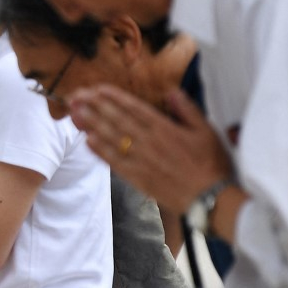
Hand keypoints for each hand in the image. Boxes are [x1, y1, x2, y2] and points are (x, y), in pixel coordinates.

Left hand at [69, 85, 232, 212]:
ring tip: (76, 113)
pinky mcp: (138, 178)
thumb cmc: (211, 164)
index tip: (98, 88)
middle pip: (117, 120)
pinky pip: (115, 162)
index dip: (114, 97)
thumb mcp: (206, 131)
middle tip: (78, 96)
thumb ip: (187, 109)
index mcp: (165, 129)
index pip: (134, 108)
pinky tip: (88, 141)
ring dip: (92, 124)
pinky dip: (100, 151)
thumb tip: (172, 91)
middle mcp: (149, 142)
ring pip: (112, 138)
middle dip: (95, 106)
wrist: (210, 199)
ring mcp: (141, 161)